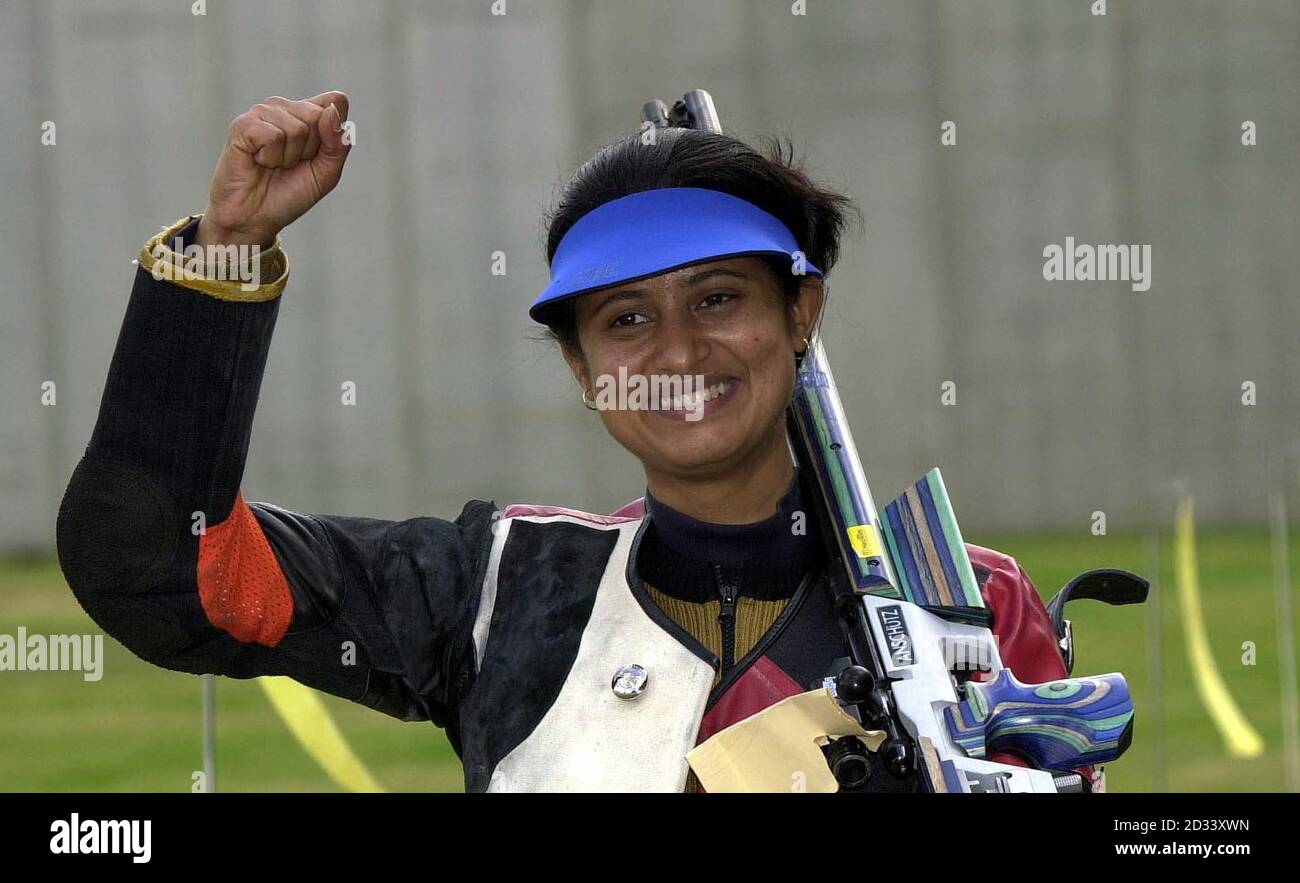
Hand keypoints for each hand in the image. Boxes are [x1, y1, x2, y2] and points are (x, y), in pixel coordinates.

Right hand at [195, 91, 351, 248]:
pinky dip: (270, 158)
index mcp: (307, 112)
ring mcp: (262, 113)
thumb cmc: (290, 193)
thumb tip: (330, 110)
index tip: (315, 156)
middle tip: (290, 165)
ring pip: (296, 128)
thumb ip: (338, 143)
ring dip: (288, 157)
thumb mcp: (326, 173)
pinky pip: (272, 136)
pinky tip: (258, 162)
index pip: (337, 101)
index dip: (333, 133)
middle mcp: (284, 107)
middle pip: (318, 116)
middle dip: (309, 150)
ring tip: (272, 165)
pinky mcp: (243, 125)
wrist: (256, 217)